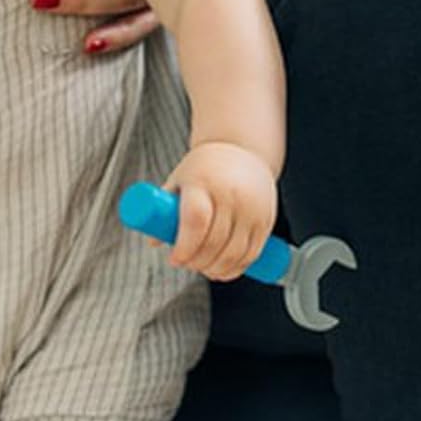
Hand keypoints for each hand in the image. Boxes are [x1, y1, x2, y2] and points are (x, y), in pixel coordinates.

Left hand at [161, 141, 277, 279]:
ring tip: (203, 269)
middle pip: (213, 242)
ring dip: (215, 269)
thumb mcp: (179, 180)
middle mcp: (231, 194)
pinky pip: (251, 253)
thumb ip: (163, 211)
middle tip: (186, 264)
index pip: (195, 220)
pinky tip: (223, 271)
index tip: (174, 259)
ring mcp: (252, 207)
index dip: (184, 247)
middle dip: (196, 262)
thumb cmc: (203, 169)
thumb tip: (154, 241)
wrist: (242, 149)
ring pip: (233, 253)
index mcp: (204, 182)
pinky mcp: (266, 219)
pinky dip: (236, 268)